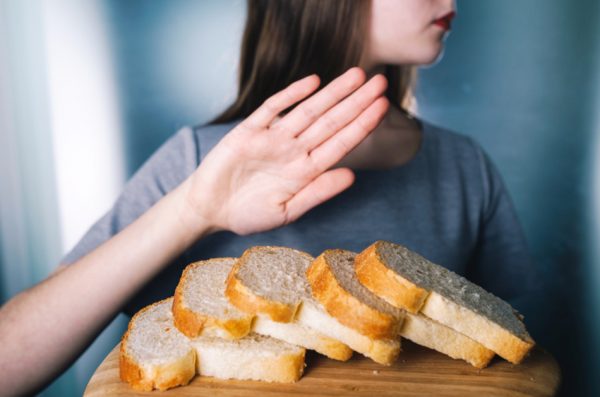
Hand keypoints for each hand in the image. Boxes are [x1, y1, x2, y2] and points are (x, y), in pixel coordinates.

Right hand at [185, 67, 388, 235]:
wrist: (209, 209)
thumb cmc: (248, 214)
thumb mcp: (286, 211)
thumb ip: (317, 193)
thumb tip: (352, 176)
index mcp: (306, 171)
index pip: (341, 143)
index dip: (362, 125)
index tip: (383, 108)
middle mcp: (294, 150)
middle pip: (331, 121)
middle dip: (356, 102)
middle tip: (381, 82)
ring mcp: (273, 138)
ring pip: (308, 110)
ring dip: (332, 93)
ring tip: (357, 75)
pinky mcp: (249, 131)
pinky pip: (273, 108)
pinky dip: (292, 94)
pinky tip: (313, 82)